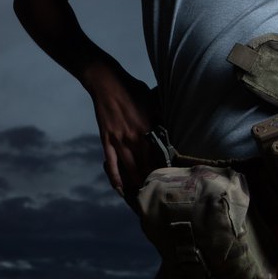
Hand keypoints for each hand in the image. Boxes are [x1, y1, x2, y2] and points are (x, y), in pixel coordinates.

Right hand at [83, 60, 158, 197]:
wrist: (107, 83)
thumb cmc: (132, 89)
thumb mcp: (152, 100)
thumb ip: (161, 116)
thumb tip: (171, 127)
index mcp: (146, 129)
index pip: (157, 155)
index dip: (162, 170)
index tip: (169, 182)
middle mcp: (133, 138)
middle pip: (144, 165)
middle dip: (150, 181)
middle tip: (157, 194)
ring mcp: (118, 141)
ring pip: (129, 167)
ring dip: (135, 182)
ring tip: (141, 195)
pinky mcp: (106, 140)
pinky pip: (110, 162)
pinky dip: (114, 176)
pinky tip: (119, 188)